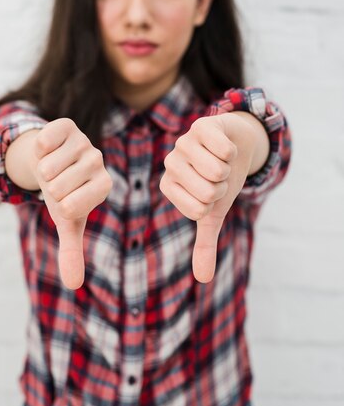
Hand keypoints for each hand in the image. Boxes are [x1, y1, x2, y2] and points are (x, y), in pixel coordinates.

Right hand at [33, 118, 112, 289]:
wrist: (49, 161)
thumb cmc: (62, 194)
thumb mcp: (66, 222)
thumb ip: (71, 251)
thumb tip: (73, 285)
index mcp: (104, 186)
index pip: (72, 206)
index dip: (58, 206)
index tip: (63, 199)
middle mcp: (99, 162)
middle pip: (58, 186)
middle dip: (48, 188)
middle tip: (56, 182)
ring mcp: (84, 142)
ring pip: (50, 167)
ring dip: (42, 170)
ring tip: (52, 168)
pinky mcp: (68, 126)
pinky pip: (45, 141)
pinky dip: (38, 150)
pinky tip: (47, 151)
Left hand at [159, 113, 255, 281]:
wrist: (237, 145)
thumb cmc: (221, 181)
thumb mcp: (214, 213)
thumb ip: (205, 245)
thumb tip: (203, 280)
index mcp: (168, 186)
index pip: (199, 209)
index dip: (215, 203)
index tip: (211, 192)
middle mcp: (170, 163)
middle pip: (208, 191)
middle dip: (223, 186)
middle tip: (217, 175)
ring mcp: (183, 142)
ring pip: (217, 170)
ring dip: (229, 169)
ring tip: (220, 160)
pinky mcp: (201, 125)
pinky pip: (224, 149)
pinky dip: (233, 151)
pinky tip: (224, 145)